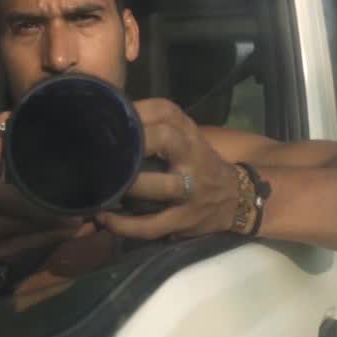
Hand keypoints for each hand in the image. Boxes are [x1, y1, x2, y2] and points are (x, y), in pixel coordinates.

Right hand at [0, 112, 82, 266]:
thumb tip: (12, 115)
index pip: (29, 202)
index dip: (57, 202)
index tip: (80, 191)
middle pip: (42, 222)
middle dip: (69, 214)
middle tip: (92, 199)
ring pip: (44, 238)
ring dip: (66, 226)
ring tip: (86, 210)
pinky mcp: (5, 258)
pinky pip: (36, 246)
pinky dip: (52, 235)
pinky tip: (66, 224)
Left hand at [95, 99, 237, 240]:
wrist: (236, 197)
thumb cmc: (198, 162)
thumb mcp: (186, 137)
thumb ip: (156, 128)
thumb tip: (107, 121)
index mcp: (188, 133)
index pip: (164, 111)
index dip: (135, 111)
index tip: (107, 118)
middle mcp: (191, 156)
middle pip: (166, 138)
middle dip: (135, 141)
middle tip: (103, 149)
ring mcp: (191, 190)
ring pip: (163, 186)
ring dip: (130, 186)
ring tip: (100, 189)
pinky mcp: (185, 219)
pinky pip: (154, 224)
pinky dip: (126, 225)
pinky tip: (106, 219)